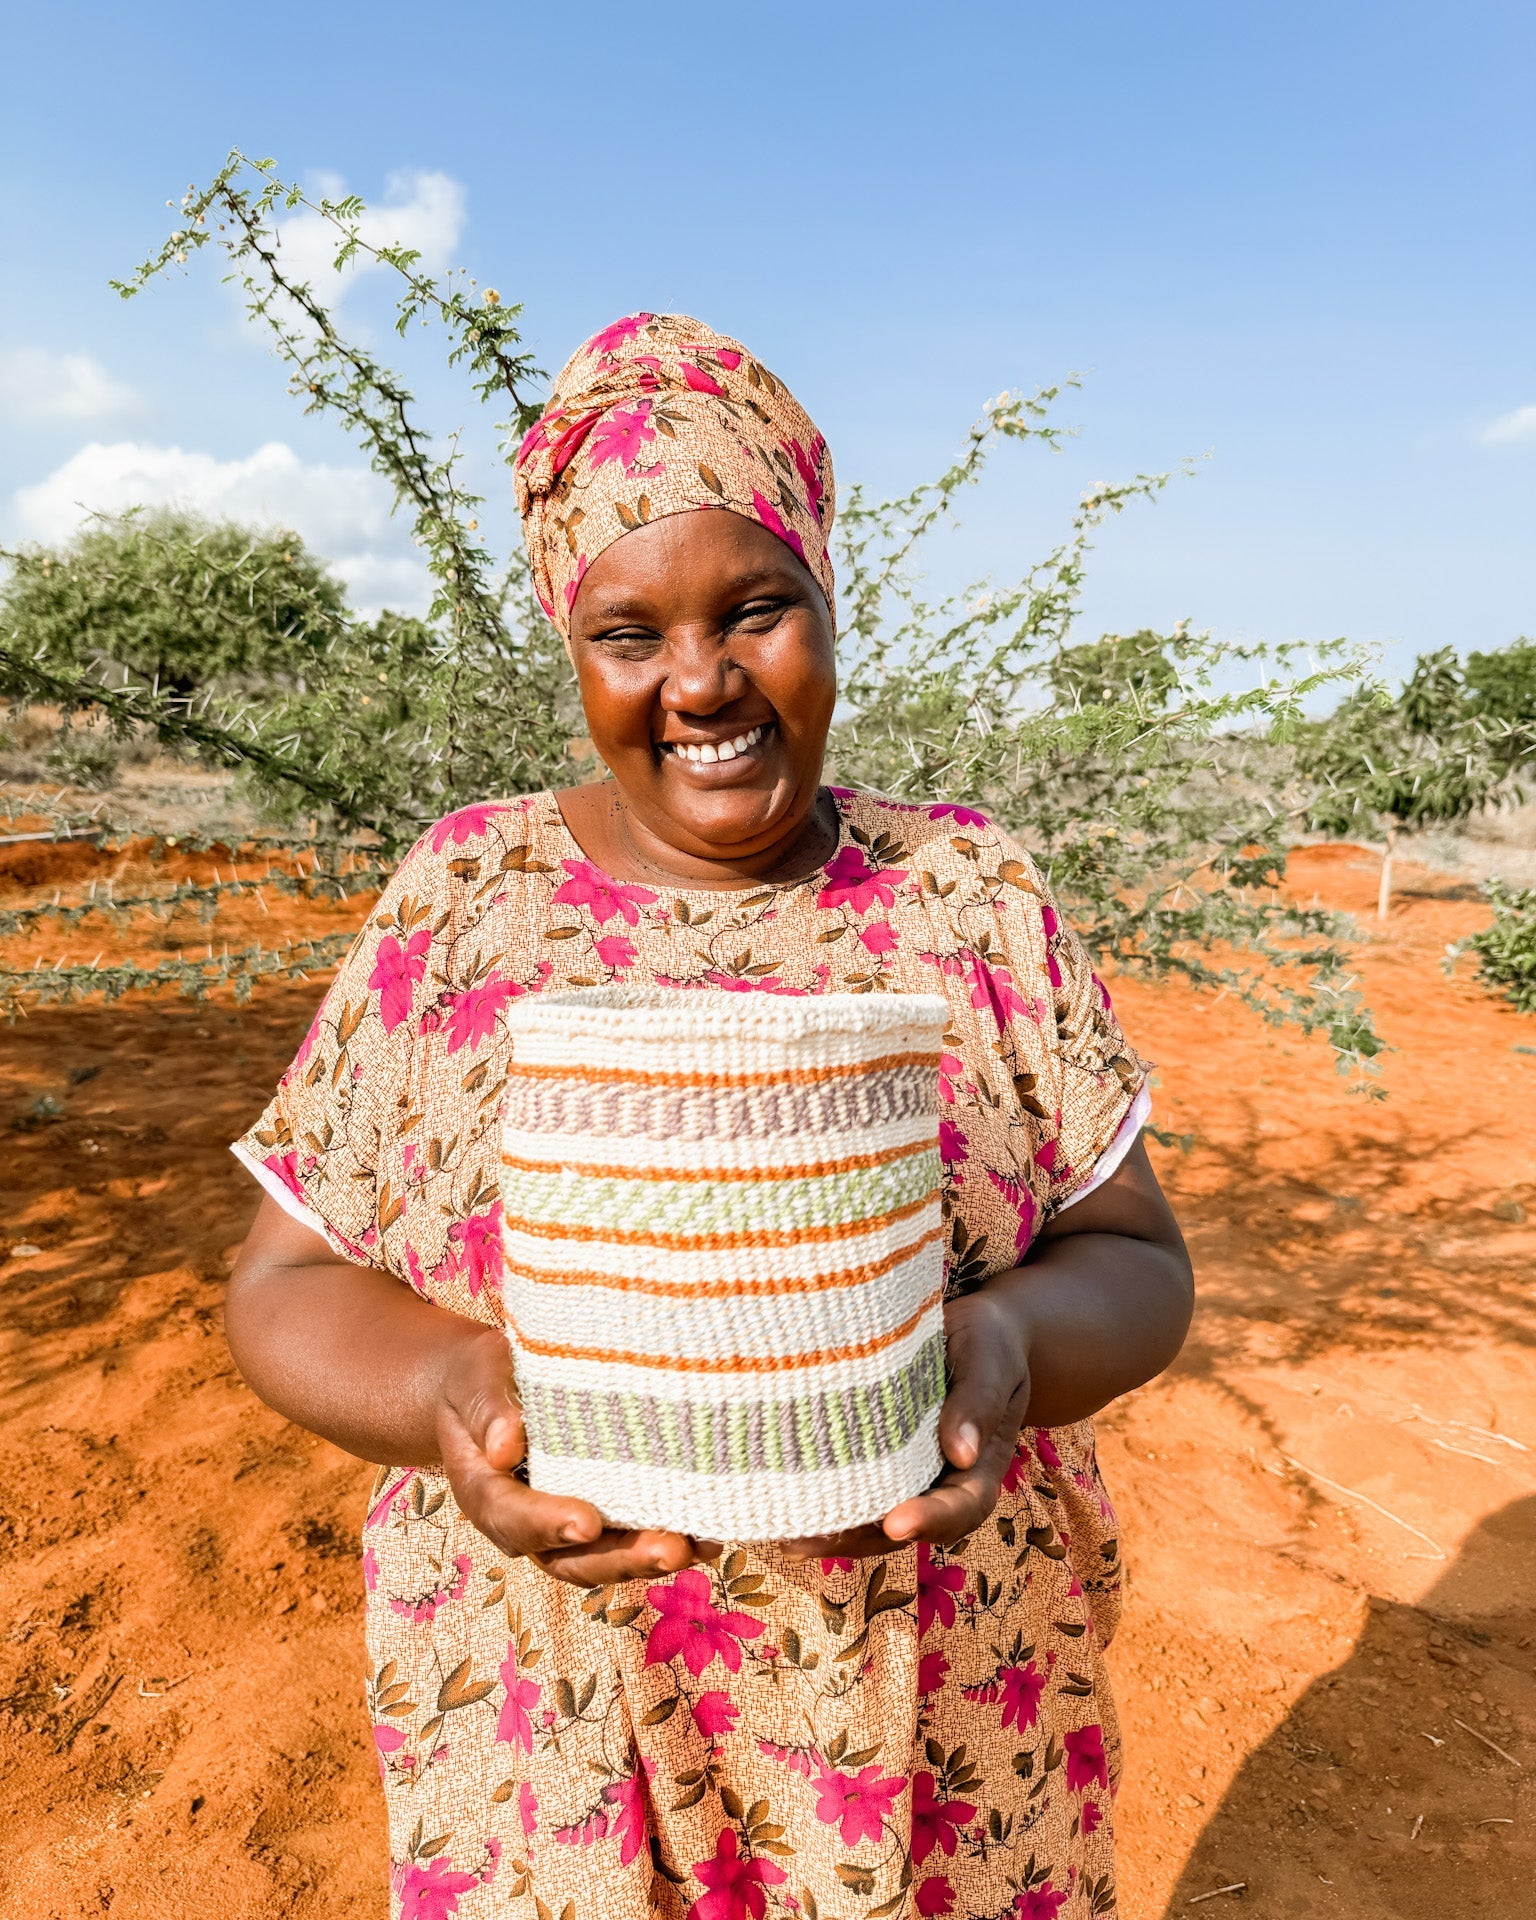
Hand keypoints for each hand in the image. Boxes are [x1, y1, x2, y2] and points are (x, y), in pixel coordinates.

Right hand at [435, 1329, 696, 1585]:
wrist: (483, 1387)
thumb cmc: (480, 1379)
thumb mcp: (477, 1377)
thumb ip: (489, 1409)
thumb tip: (505, 1446)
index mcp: (486, 1492)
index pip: (513, 1517)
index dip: (549, 1524)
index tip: (586, 1522)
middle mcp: (525, 1523)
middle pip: (569, 1559)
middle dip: (622, 1558)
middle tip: (670, 1550)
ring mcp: (561, 1525)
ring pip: (604, 1558)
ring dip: (652, 1558)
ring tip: (700, 1546)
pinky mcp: (596, 1514)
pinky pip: (626, 1538)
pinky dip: (665, 1540)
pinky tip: (707, 1535)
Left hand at [779, 1285, 1030, 1563]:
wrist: (973, 1333)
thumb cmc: (989, 1346)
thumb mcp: (991, 1363)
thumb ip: (979, 1402)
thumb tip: (962, 1452)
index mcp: (977, 1471)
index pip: (960, 1508)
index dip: (929, 1520)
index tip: (897, 1523)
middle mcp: (938, 1484)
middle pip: (902, 1528)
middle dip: (856, 1538)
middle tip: (809, 1539)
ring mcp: (904, 1475)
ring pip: (869, 1516)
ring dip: (829, 1528)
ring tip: (783, 1531)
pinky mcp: (874, 1457)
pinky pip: (851, 1485)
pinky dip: (820, 1496)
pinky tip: (780, 1498)